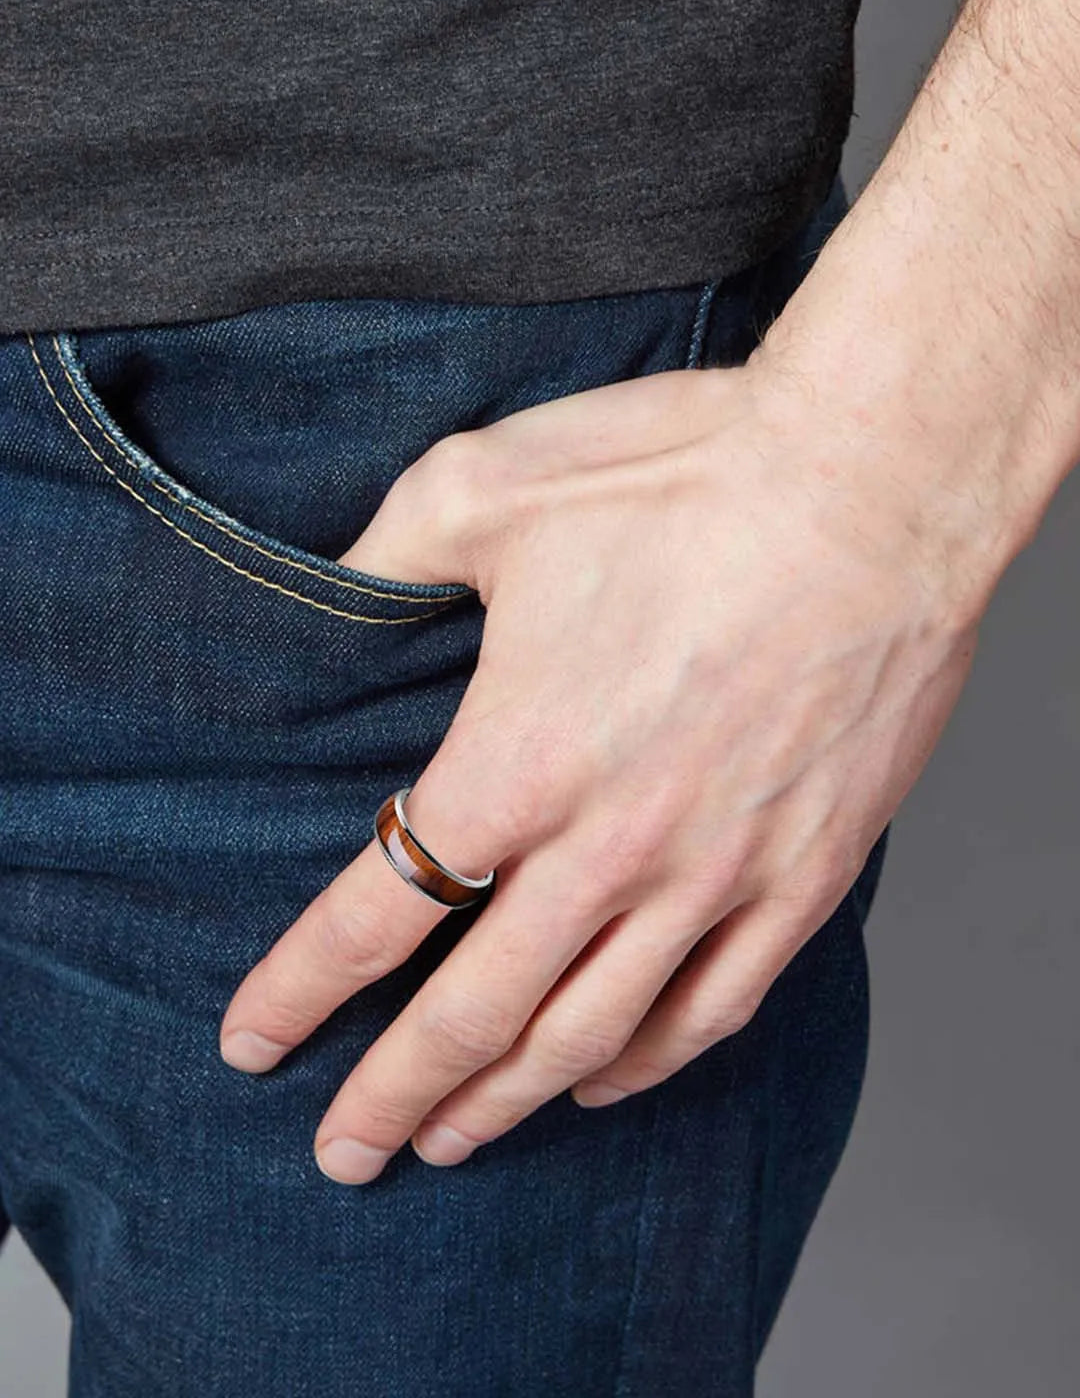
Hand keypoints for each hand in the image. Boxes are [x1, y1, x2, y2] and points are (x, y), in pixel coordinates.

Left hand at [218, 355, 980, 1182]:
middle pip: (473, 1013)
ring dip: (508, 1101)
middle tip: (342, 1152)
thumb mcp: (487, 483)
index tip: (253, 1041)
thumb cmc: (686, 474)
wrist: (877, 485)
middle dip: (391, 1093)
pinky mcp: (802, 875)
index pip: (376, 916)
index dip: (301, 990)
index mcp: (516, 761)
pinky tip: (602, 1081)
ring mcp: (715, 874)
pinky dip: (646, 1063)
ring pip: (589, 1035)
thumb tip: (331, 590)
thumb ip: (385, 555)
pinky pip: (713, 1007)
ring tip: (451, 1142)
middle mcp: (608, 847)